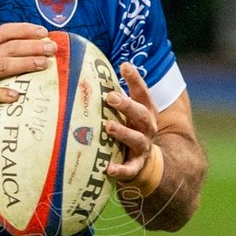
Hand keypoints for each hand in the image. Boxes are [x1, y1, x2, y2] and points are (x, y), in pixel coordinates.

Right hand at [0, 23, 55, 130]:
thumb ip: (3, 58)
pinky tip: (16, 96)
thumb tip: (36, 55)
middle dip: (34, 46)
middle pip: (11, 47)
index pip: (6, 31)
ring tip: (43, 65)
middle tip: (52, 49)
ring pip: (4, 65)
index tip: (43, 32)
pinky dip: (3, 94)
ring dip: (26, 64)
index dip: (25, 29)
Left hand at [104, 63, 161, 190]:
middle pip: (141, 114)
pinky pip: (130, 169)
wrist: (144, 163)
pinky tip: (109, 169)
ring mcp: (143, 147)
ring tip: (108, 127)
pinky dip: (121, 170)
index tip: (125, 66)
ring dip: (123, 132)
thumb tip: (88, 71)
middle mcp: (147, 127)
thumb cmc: (129, 129)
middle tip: (110, 97)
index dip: (135, 79)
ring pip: (137, 139)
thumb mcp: (127, 112)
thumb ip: (115, 96)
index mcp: (145, 111)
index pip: (142, 93)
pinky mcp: (137, 166)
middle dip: (127, 105)